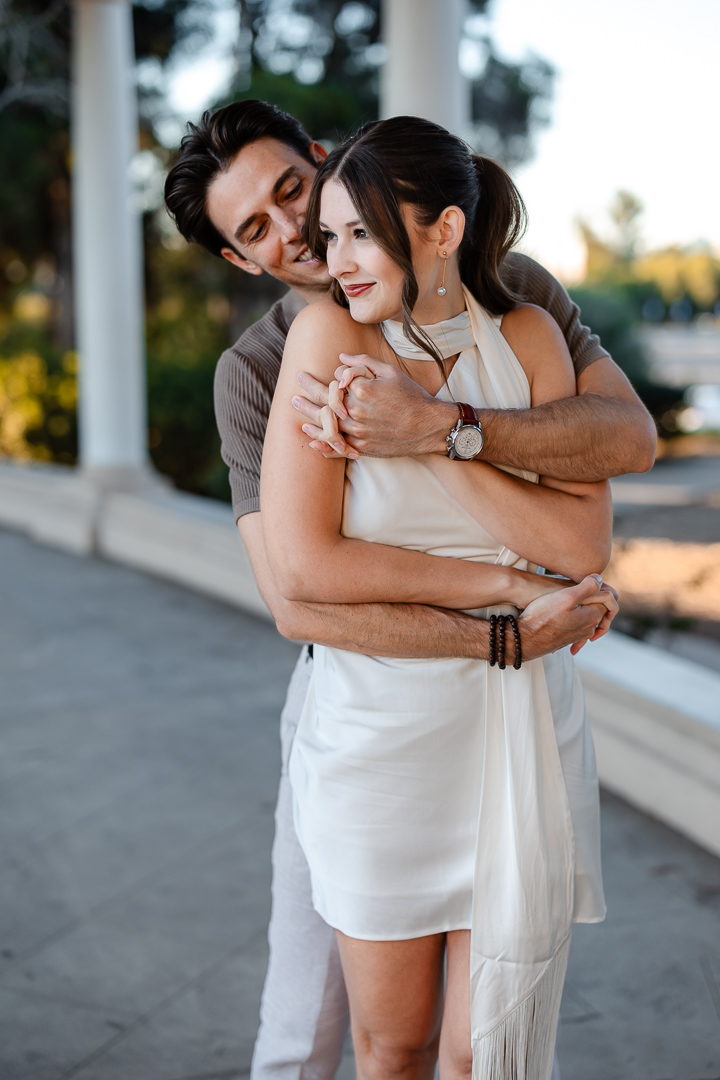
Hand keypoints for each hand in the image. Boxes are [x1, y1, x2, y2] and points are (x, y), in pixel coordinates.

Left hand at [291, 353, 457, 458]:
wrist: (429, 427)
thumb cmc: (412, 397)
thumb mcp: (391, 372)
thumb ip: (363, 363)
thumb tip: (340, 358)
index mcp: (362, 390)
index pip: (337, 380)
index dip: (336, 376)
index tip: (335, 376)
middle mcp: (356, 412)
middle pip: (324, 401)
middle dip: (309, 390)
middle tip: (298, 383)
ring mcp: (357, 432)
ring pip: (326, 425)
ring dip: (308, 416)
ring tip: (297, 409)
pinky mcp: (362, 448)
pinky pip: (336, 448)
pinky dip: (322, 446)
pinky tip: (312, 440)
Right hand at [519, 574, 618, 660]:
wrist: (526, 638)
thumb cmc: (543, 616)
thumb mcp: (566, 596)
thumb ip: (587, 586)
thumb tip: (600, 578)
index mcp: (593, 615)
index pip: (609, 598)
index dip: (599, 587)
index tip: (585, 582)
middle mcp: (590, 627)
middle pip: (600, 607)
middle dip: (594, 597)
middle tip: (580, 587)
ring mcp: (579, 634)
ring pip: (589, 616)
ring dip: (583, 607)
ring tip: (570, 598)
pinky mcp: (569, 638)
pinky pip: (578, 626)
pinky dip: (575, 619)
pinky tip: (564, 614)